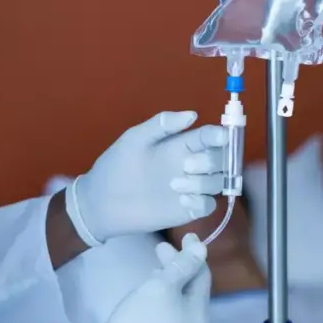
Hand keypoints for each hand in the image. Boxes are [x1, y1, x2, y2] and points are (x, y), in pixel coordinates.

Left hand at [67, 111, 226, 244]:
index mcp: (180, 144)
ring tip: (174, 184)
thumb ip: (162, 124)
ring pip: (217, 182)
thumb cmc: (116, 165)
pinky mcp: (186, 209)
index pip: (209, 136)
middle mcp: (190, 164)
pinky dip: (202, 201)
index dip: (219, 134)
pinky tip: (182, 200)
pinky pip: (209, 205)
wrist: (101, 201)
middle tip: (187, 164)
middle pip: (220, 159)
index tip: (220, 135)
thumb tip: (192, 114)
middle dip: (212, 160)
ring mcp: (190, 187)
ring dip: (204, 182)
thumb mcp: (135, 139)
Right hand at [70, 233, 211, 322]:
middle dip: (178, 267)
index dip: (192, 254)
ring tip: (155, 269)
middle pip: (191, 290)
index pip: (202, 277)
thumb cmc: (141, 317)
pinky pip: (170, 316)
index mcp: (200, 314)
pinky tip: (150, 294)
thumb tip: (203, 248)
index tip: (182, 236)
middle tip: (160, 247)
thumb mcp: (162, 285)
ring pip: (180, 303)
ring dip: (170, 282)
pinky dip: (164, 299)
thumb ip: (184, 266)